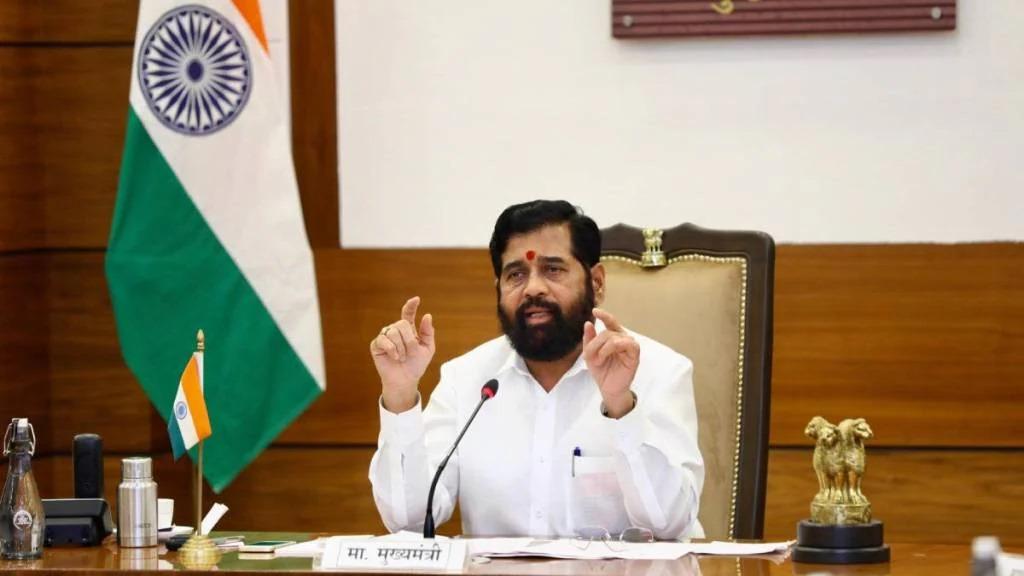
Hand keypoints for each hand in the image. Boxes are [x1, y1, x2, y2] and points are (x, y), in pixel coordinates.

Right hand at [370, 297, 435, 412]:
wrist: (405, 380)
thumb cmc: (416, 365)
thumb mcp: (427, 349)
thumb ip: (428, 332)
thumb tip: (427, 315)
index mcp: (409, 330)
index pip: (408, 314)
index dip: (411, 306)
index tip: (416, 299)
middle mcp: (396, 330)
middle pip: (402, 324)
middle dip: (409, 340)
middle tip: (410, 353)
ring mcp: (385, 336)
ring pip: (393, 332)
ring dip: (401, 347)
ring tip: (402, 357)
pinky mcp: (376, 345)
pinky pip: (383, 340)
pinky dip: (392, 349)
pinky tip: (395, 357)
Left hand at [583, 308, 639, 417]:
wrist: (608, 388)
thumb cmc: (601, 371)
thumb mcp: (590, 354)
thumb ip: (589, 339)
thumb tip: (588, 323)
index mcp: (614, 336)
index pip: (610, 322)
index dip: (604, 315)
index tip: (595, 311)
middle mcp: (623, 338)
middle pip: (607, 332)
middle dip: (594, 344)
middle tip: (588, 357)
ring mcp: (630, 345)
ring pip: (613, 337)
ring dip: (601, 348)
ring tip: (598, 360)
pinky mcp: (634, 354)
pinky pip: (626, 343)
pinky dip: (612, 348)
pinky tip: (605, 357)